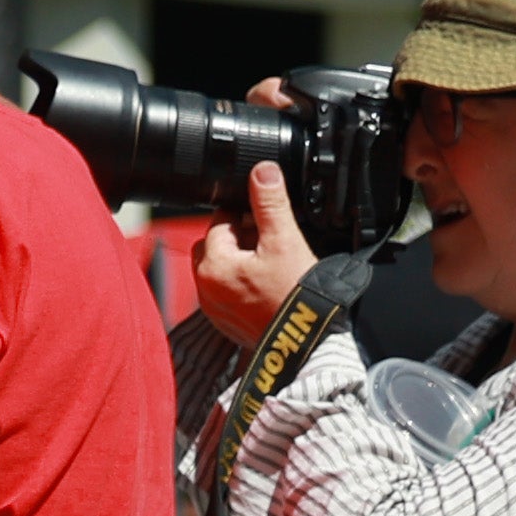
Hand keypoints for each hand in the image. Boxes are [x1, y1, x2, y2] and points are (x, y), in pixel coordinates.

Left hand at [191, 162, 309, 339]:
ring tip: (273, 262)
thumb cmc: (297, 297)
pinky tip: (269, 283)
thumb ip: (271, 203)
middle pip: (216, 244)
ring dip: (240, 259)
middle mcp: (205, 288)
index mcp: (213, 264)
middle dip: (240, 237)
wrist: (310, 345)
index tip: (267, 218)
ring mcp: (215, 308)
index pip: (220, 222)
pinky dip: (242, 282)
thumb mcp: (285, 241)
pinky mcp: (227, 323)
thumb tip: (262, 170)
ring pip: (220, 268)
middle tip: (271, 239)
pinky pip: (227, 291)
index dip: (246, 214)